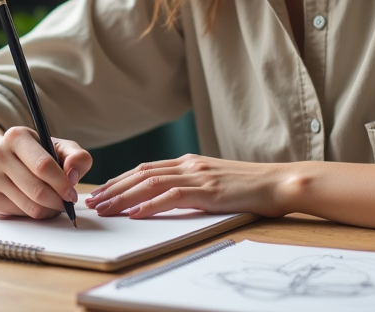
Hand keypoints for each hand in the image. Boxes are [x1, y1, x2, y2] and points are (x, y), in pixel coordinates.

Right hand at [0, 126, 92, 219]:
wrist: (5, 163)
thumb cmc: (38, 156)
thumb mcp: (60, 149)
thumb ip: (76, 157)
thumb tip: (73, 175)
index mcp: (16, 136)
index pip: (43, 165)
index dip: (62, 183)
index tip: (72, 193)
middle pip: (37, 189)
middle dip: (58, 200)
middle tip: (67, 202)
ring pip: (30, 206)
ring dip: (49, 209)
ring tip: (54, 201)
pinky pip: (21, 214)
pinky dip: (35, 213)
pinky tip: (36, 203)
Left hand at [85, 154, 289, 219]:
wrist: (279, 182)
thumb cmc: (250, 187)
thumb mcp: (215, 182)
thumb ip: (192, 186)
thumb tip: (166, 199)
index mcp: (190, 162)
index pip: (146, 168)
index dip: (121, 179)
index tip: (102, 191)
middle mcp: (190, 165)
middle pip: (142, 173)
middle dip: (114, 188)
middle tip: (94, 201)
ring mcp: (199, 176)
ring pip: (151, 183)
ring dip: (124, 197)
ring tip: (106, 208)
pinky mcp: (209, 190)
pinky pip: (173, 197)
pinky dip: (151, 204)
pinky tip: (136, 213)